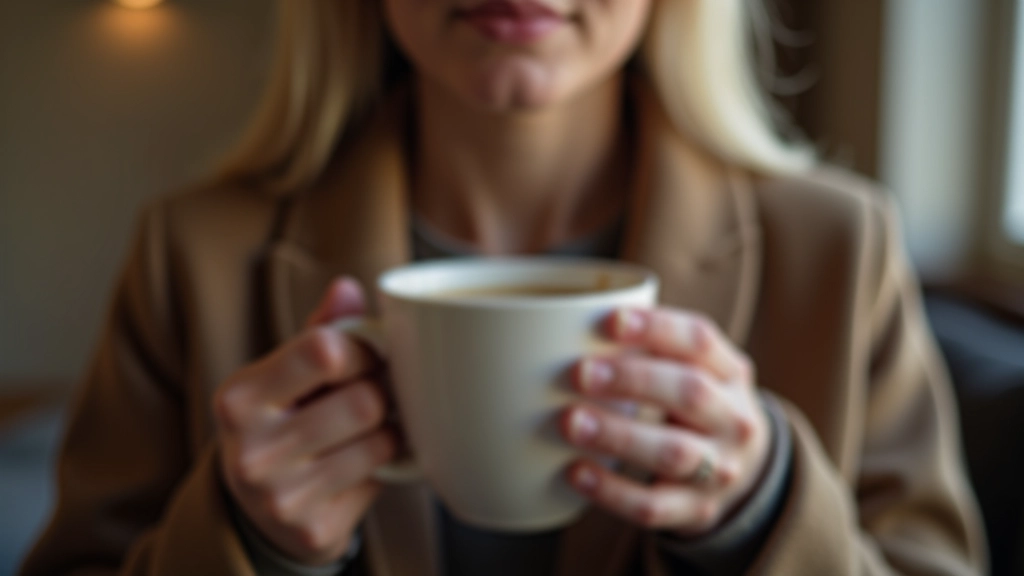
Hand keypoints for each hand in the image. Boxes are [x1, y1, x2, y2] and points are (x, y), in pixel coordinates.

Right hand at [213, 278, 395, 564]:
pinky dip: (381, 471)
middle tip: (372, 396)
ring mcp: (280, 496)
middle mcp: (252, 450)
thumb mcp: (284, 375)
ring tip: (364, 433)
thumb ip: (318, 330)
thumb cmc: (281, 423)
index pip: (325, 350)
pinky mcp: (313, 529)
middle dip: (379, 395)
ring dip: (386, 434)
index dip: (361, 349)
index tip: (363, 356)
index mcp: (239, 398)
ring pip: (379, 443)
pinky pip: (380, 483)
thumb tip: (348, 287)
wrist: (258, 512)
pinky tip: (357, 468)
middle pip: (363, 402)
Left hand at [561, 308, 770, 535]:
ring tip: (570, 421)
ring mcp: (720, 470)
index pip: (699, 341)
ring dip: (618, 435)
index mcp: (730, 372)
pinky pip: (652, 506)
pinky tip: (575, 472)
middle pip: (690, 393)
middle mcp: (733, 420)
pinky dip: (611, 491)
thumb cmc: (693, 408)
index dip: (657, 328)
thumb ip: (650, 350)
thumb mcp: (692, 371)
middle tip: (580, 373)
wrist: (742, 474)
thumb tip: (568, 332)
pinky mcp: (696, 511)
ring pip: (673, 452)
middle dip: (633, 380)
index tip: (611, 321)